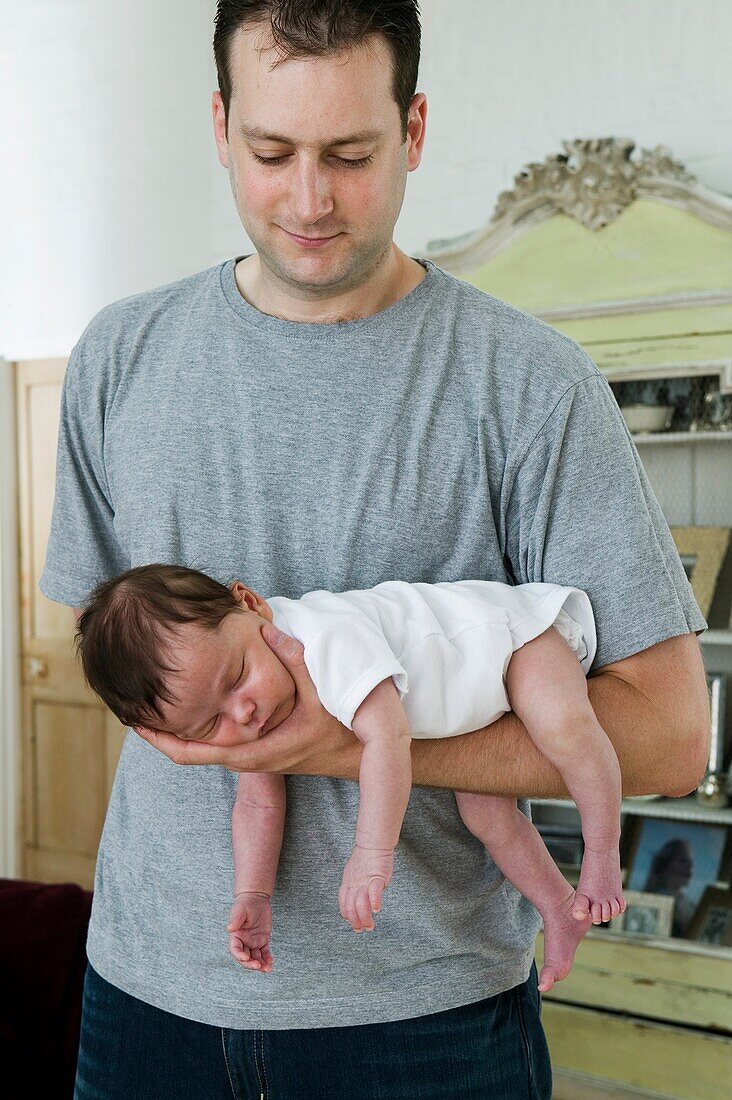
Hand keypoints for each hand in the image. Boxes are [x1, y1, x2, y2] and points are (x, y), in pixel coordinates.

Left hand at [135, 622, 357, 776]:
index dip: (160, 739)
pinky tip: (183, 706)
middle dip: (159, 732)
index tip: (135, 721)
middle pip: (188, 750)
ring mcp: (249, 753)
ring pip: (200, 746)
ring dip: (175, 729)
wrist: (359, 755)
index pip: (193, 754)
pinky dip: (193, 727)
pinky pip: (214, 740)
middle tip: (129, 704)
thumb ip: (296, 660)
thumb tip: (268, 630)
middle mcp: (246, 757)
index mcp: (253, 751)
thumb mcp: (322, 692)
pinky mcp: (254, 746)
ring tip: (147, 703)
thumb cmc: (340, 728)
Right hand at [227, 891, 273, 971]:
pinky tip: (270, 962)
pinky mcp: (262, 940)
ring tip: (268, 968)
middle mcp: (243, 942)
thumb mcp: (239, 910)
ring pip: (256, 958)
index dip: (240, 956)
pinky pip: (264, 952)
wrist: (256, 899)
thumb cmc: (245, 903)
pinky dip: (267, 958)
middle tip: (259, 966)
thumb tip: (229, 929)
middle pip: (245, 958)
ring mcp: (253, 942)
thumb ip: (235, 919)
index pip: (235, 950)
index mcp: (236, 936)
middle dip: (251, 964)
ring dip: (261, 965)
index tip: (246, 958)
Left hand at [339, 845, 393, 932]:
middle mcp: (354, 884)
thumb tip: (357, 898)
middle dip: (355, 921)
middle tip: (361, 929)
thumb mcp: (355, 872)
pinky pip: (374, 892)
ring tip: (369, 926)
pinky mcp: (377, 877)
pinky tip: (376, 910)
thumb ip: (355, 885)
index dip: (347, 915)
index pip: (343, 903)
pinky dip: (374, 902)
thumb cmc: (367, 858)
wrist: (373, 843)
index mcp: (347, 883)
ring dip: (364, 917)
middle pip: (350, 906)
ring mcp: (364, 881)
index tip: (352, 923)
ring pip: (360, 903)